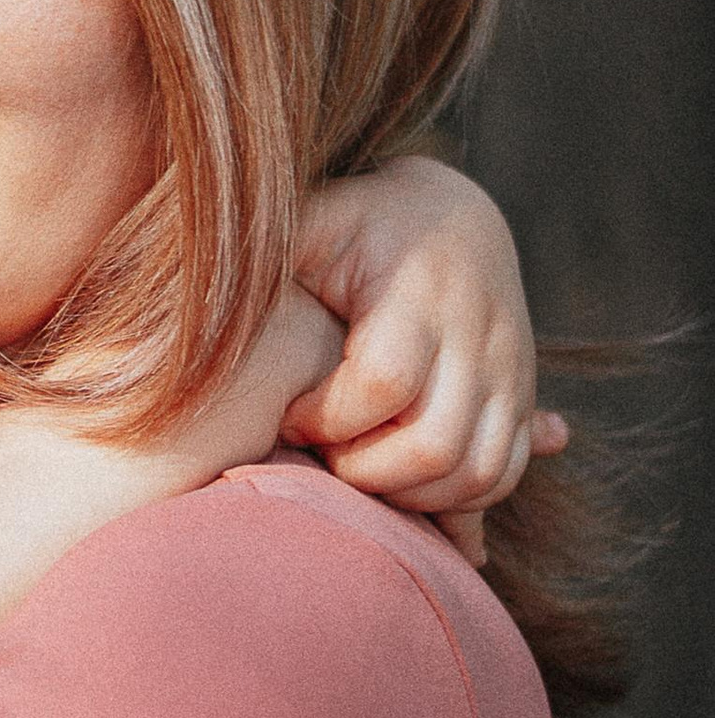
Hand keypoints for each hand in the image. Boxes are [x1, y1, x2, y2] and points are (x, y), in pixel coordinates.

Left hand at [288, 156, 564, 556]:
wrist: (454, 218)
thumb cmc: (358, 224)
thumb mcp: (313, 220)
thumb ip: (265, 253)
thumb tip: (195, 288)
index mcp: (418, 291)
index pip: (382, 382)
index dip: (325, 417)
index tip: (289, 415)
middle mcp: (476, 335)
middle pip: (432, 444)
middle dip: (362, 470)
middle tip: (321, 453)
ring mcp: (507, 373)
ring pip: (473, 473)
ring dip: (406, 496)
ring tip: (355, 468)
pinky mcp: (520, 400)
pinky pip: (499, 474)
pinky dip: (451, 499)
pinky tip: (402, 483)